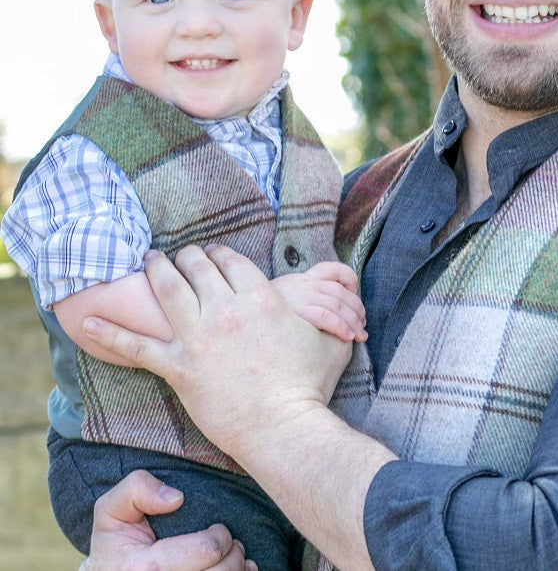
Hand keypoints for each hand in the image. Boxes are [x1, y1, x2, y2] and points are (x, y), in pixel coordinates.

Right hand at [80, 469, 255, 569]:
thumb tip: (175, 498)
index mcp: (146, 566)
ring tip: (231, 556)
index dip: (219, 536)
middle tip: (230, 542)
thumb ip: (137, 489)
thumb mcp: (111, 509)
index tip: (217, 528)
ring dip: (237, 568)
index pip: (206, 550)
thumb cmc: (114, 543)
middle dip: (233, 552)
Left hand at [81, 244, 351, 462]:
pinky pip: (137, 345)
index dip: (217, 253)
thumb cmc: (308, 386)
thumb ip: (330, 312)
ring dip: (156, 270)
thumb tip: (346, 300)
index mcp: (259, 296)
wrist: (284, 427)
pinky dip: (111, 333)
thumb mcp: (328, 338)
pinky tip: (87, 321)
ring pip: (167, 289)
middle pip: (196, 266)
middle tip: (179, 255)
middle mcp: (224, 307)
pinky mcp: (178, 367)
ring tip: (149, 260)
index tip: (211, 254)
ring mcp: (198, 336)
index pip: (229, 260)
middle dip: (187, 256)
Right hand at [271, 262, 366, 341]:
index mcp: (300, 280)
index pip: (333, 269)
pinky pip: (326, 316)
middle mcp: (301, 284)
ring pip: (337, 304)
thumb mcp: (282, 304)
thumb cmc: (264, 323)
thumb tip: (333, 311)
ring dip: (354, 321)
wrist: (241, 329)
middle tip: (363, 325)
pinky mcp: (296, 312)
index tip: (355, 297)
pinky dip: (341, 326)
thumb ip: (304, 300)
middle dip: (357, 308)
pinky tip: (348, 338)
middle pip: (340, 291)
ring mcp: (298, 297)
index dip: (350, 280)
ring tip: (360, 336)